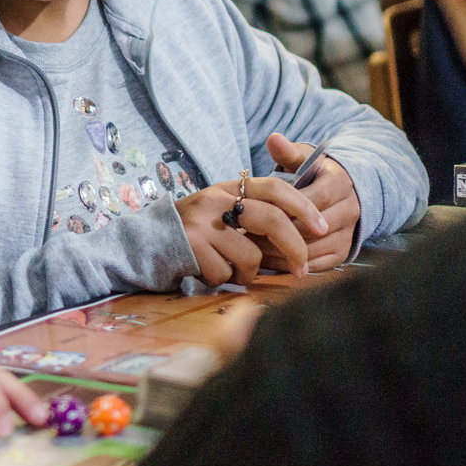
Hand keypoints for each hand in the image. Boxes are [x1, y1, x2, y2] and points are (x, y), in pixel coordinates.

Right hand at [176, 172, 328, 283]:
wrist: (143, 243)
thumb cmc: (190, 233)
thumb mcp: (218, 213)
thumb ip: (249, 214)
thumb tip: (299, 234)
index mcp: (226, 189)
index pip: (274, 186)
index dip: (302, 206)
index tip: (321, 226)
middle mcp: (214, 200)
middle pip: (272, 219)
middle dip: (294, 248)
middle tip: (301, 269)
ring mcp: (202, 223)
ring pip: (251, 255)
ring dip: (247, 273)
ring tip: (231, 272)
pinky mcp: (191, 246)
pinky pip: (226, 273)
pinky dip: (222, 280)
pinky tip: (208, 273)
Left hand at [254, 134, 360, 272]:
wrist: (339, 191)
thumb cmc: (313, 173)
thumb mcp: (302, 159)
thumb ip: (287, 152)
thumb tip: (273, 138)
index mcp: (340, 184)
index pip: (314, 201)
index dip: (286, 209)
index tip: (258, 211)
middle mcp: (350, 210)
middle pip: (313, 229)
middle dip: (279, 233)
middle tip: (248, 234)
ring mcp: (349, 233)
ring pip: (315, 249)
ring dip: (282, 252)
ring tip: (252, 250)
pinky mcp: (343, 252)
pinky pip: (318, 265)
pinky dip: (292, 265)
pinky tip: (267, 262)